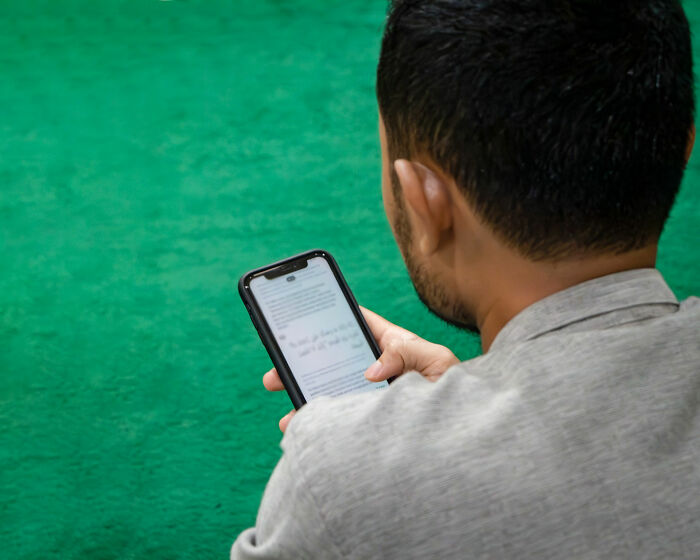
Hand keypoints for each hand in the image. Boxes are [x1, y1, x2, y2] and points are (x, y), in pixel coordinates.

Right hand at [262, 306, 459, 431]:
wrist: (467, 432)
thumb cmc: (457, 389)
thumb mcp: (436, 360)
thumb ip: (404, 355)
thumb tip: (369, 372)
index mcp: (392, 346)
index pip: (358, 325)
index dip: (332, 315)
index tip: (304, 314)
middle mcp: (378, 370)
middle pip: (333, 362)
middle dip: (302, 366)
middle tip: (274, 375)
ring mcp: (373, 397)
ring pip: (333, 396)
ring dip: (307, 403)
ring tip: (288, 417)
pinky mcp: (372, 421)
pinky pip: (343, 422)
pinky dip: (323, 429)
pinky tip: (308, 437)